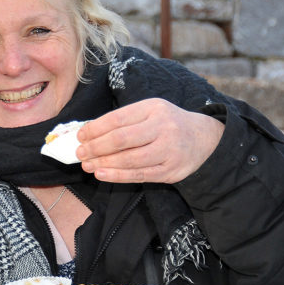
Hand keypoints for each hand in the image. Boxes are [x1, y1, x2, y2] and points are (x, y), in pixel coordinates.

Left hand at [77, 98, 223, 183]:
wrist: (203, 138)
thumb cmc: (167, 124)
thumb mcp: (150, 112)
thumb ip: (124, 121)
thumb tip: (88, 133)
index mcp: (153, 108)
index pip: (117, 118)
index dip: (95, 129)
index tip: (80, 136)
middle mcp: (163, 127)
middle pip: (121, 139)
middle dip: (95, 147)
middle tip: (79, 153)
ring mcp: (168, 150)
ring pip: (129, 159)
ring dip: (103, 163)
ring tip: (87, 165)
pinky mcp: (170, 170)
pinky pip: (139, 175)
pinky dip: (117, 176)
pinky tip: (101, 174)